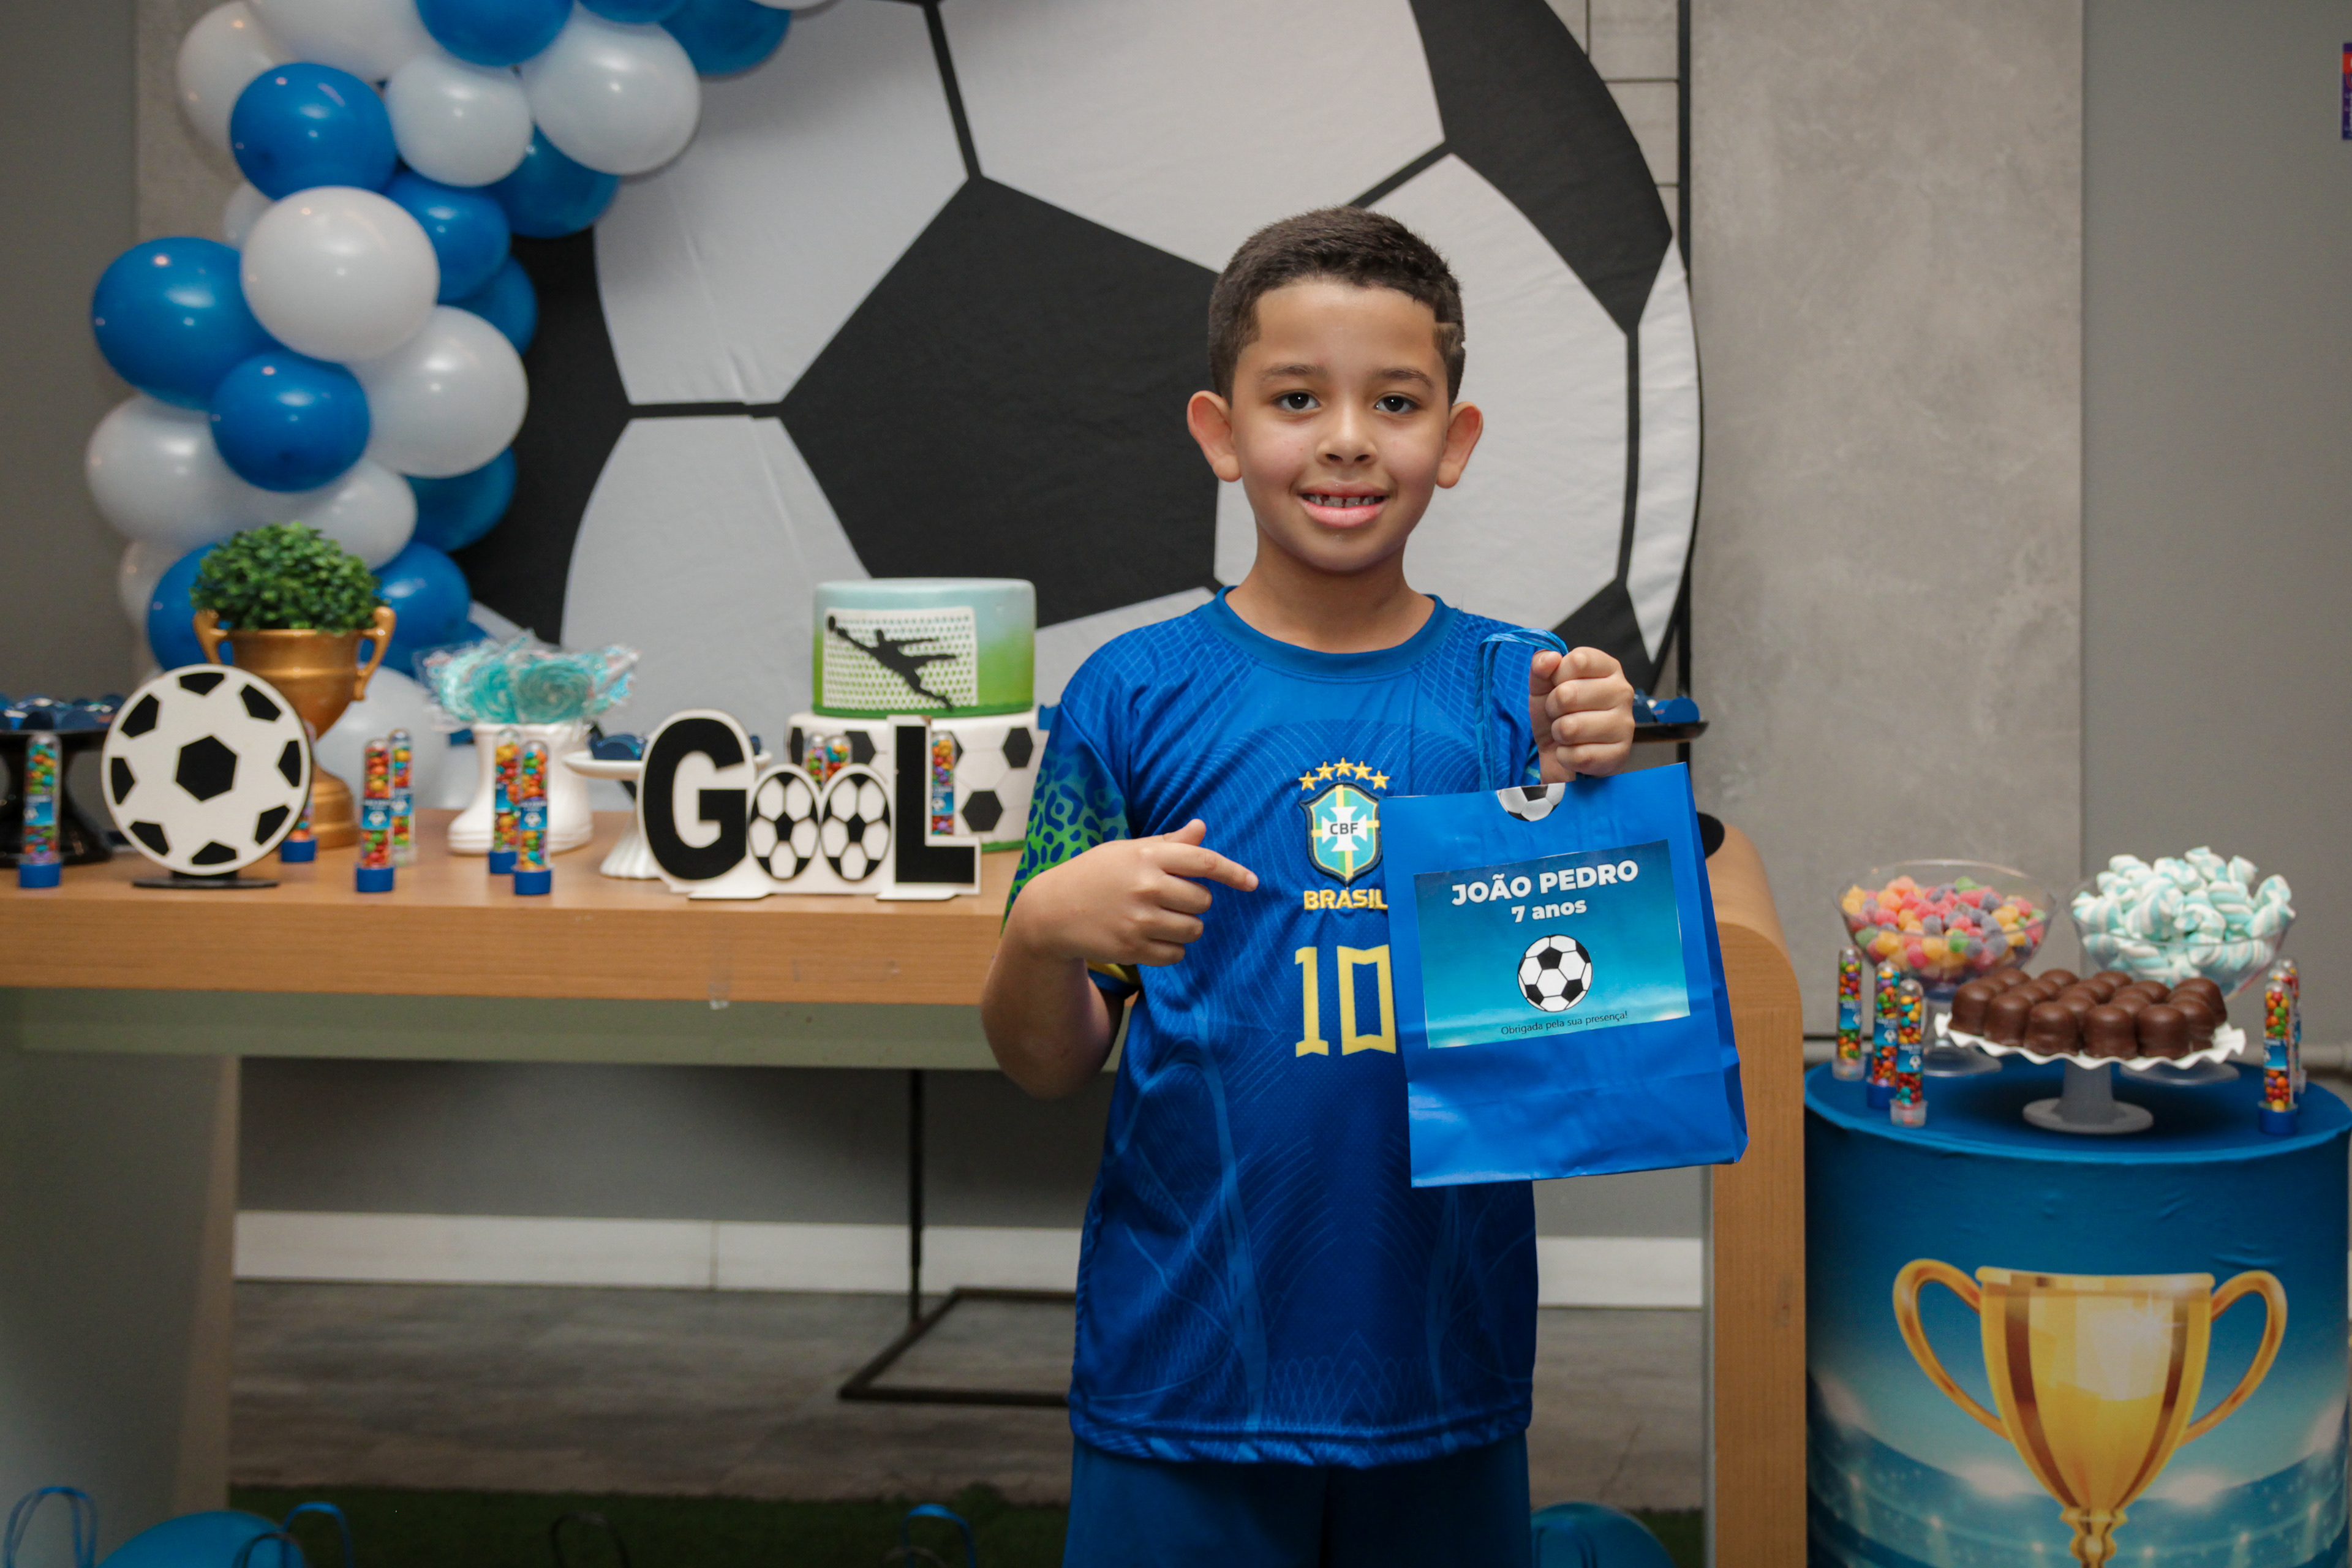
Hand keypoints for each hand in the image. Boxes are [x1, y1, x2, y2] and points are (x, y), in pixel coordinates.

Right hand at [1008, 819, 1258, 967]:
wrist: (1052, 910)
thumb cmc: (1095, 874)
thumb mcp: (1127, 851)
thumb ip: (1168, 843)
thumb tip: (1202, 828)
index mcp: (1147, 856)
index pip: (1204, 862)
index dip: (1234, 873)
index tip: (1253, 883)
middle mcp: (1146, 886)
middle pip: (1203, 900)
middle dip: (1195, 902)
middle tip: (1171, 899)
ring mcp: (1139, 919)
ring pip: (1193, 930)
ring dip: (1185, 927)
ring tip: (1160, 919)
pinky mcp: (1133, 948)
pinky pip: (1176, 954)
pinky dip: (1172, 949)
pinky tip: (1151, 938)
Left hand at [1530, 646, 1635, 780]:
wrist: (1563, 753)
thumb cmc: (1558, 713)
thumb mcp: (1543, 687)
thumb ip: (1541, 667)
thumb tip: (1550, 658)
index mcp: (1608, 668)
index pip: (1577, 660)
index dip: (1557, 676)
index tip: (1558, 686)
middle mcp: (1623, 692)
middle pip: (1568, 694)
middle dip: (1553, 708)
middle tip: (1561, 714)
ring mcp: (1625, 724)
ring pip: (1571, 728)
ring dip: (1559, 734)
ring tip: (1568, 734)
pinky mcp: (1621, 754)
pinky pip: (1578, 756)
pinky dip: (1566, 757)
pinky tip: (1575, 752)